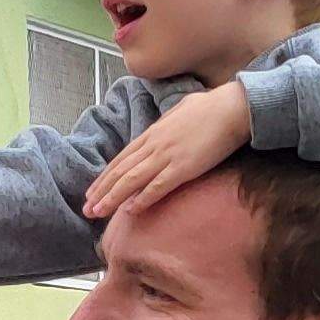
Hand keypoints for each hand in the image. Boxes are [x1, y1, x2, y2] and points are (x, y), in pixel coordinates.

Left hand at [83, 81, 248, 219]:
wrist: (233, 107)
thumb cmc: (212, 107)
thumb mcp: (180, 111)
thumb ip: (166, 123)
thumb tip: (163, 126)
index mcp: (152, 132)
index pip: (122, 158)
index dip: (105, 177)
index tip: (92, 191)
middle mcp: (154, 145)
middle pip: (120, 172)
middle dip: (101, 192)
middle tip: (86, 209)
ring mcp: (167, 156)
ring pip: (132, 180)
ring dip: (112, 198)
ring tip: (97, 213)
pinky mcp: (183, 167)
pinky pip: (158, 186)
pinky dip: (142, 199)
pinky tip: (130, 211)